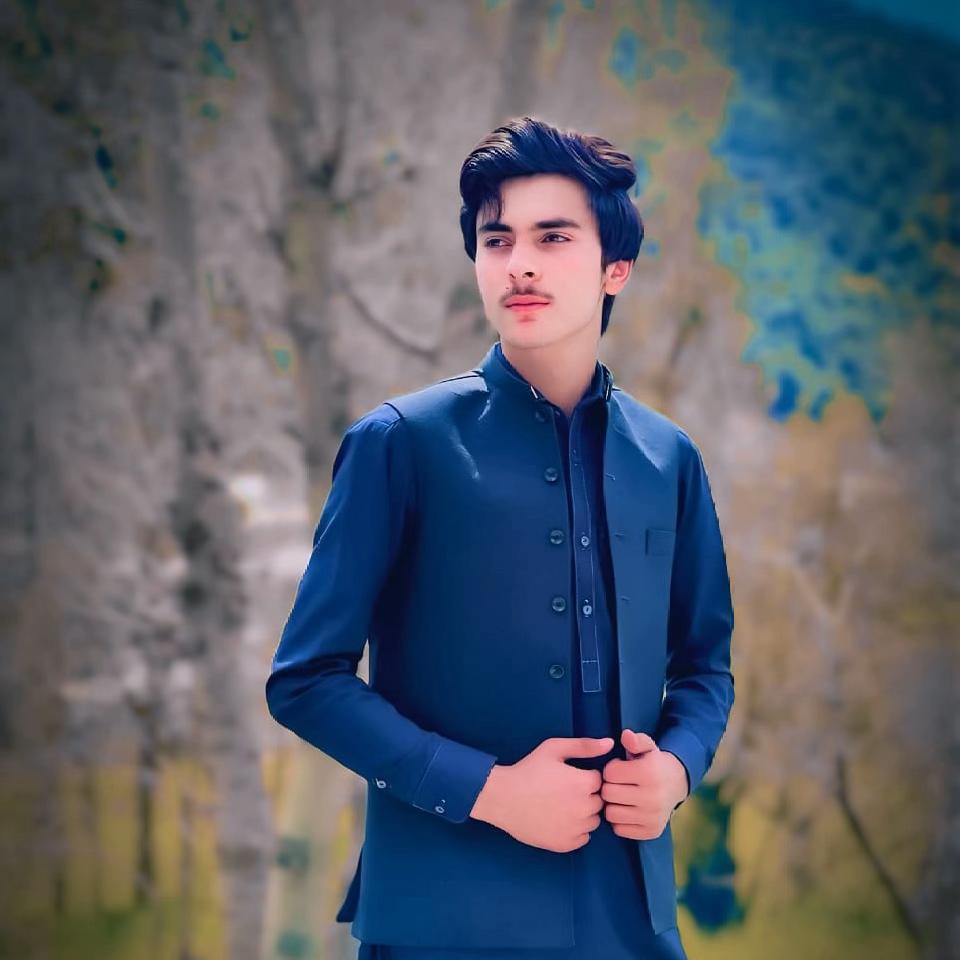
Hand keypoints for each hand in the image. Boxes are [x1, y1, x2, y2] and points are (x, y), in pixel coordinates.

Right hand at [470, 736, 611, 852]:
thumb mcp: (554, 749)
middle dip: (585, 796)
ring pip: (592, 821)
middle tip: (563, 792)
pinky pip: (583, 838)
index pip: (599, 780)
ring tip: (561, 806)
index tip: (568, 777)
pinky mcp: (566, 844)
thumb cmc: (528, 770)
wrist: (503, 798)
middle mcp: (584, 808)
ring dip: (583, 814)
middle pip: (598, 801)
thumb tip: (610, 743)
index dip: (584, 777)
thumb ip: (584, 746)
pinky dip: (575, 831)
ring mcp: (576, 829)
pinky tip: (559, 820)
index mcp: (584, 784)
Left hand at [600, 729, 688, 840]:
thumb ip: (636, 740)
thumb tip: (625, 735)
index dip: (611, 769)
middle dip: (610, 786)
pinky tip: (628, 810)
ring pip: (611, 814)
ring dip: (612, 804)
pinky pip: (619, 829)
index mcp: (649, 773)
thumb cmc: (654, 763)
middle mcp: (653, 797)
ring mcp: (653, 817)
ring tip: (622, 796)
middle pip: (608, 794)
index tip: (620, 769)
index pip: (609, 773)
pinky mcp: (652, 831)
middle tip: (619, 784)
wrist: (677, 784)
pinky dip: (620, 820)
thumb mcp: (648, 746)